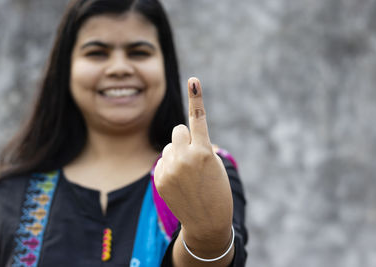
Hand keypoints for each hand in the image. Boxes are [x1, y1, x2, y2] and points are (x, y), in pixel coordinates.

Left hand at [154, 77, 232, 241]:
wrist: (207, 223)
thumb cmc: (216, 191)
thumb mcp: (215, 166)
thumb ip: (199, 147)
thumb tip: (178, 138)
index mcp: (204, 152)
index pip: (198, 119)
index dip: (196, 98)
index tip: (193, 80)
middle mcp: (185, 158)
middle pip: (178, 130)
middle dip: (185, 139)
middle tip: (193, 158)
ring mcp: (170, 169)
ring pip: (169, 145)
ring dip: (177, 153)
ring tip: (186, 175)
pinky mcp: (159, 179)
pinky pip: (162, 160)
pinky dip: (169, 167)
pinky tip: (178, 183)